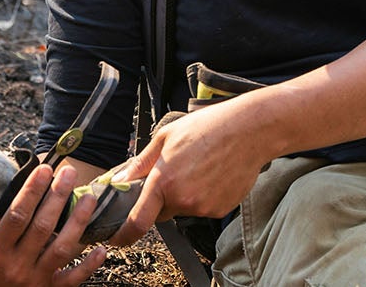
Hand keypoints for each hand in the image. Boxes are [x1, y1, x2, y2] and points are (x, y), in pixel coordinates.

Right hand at [0, 164, 107, 286]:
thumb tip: (22, 189)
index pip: (18, 215)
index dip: (32, 191)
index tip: (44, 169)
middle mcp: (17, 265)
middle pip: (43, 227)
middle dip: (57, 197)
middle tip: (69, 173)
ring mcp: (35, 279)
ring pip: (62, 249)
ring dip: (78, 222)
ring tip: (89, 198)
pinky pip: (73, 278)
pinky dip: (89, 264)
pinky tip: (101, 248)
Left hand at [108, 98, 268, 245]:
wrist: (248, 131)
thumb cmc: (208, 127)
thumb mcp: (165, 137)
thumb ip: (141, 163)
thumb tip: (121, 179)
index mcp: (164, 181)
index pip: (138, 221)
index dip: (124, 234)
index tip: (117, 238)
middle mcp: (183, 199)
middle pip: (162, 211)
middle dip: (162, 199)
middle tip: (174, 172)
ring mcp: (203, 207)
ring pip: (183, 208)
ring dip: (185, 195)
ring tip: (199, 166)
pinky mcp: (220, 210)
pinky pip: (202, 207)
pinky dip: (203, 196)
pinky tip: (212, 174)